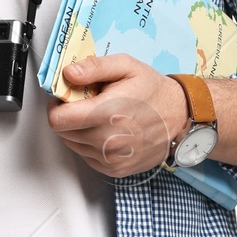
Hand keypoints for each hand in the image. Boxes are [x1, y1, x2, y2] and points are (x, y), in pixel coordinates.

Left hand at [46, 54, 186, 178]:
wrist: (180, 117)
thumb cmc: (153, 90)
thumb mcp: (126, 66)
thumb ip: (94, 68)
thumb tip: (68, 74)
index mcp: (105, 114)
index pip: (57, 120)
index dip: (56, 106)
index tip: (67, 97)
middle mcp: (106, 141)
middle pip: (63, 133)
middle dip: (68, 116)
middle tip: (88, 104)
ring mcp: (110, 159)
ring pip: (73, 145)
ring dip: (79, 130)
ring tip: (101, 117)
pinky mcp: (114, 169)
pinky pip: (87, 156)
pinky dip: (91, 144)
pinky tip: (108, 131)